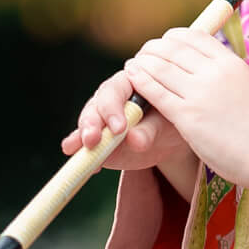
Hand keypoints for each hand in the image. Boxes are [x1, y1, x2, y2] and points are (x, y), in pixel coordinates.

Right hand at [60, 67, 188, 171]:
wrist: (169, 138)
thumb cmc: (170, 120)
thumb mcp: (166, 123)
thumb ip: (150, 130)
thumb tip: (134, 139)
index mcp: (130, 81)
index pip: (115, 90)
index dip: (113, 108)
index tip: (119, 129)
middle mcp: (110, 98)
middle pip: (95, 106)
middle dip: (91, 123)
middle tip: (92, 140)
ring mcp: (99, 119)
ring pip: (86, 125)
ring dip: (80, 138)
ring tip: (78, 150)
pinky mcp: (95, 140)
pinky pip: (84, 147)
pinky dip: (83, 156)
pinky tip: (90, 167)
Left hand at [125, 27, 248, 194]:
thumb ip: (229, 77)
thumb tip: (216, 72)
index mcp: (231, 62)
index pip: (193, 36)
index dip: (172, 39)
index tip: (163, 46)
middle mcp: (215, 71)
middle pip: (173, 47)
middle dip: (153, 49)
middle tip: (143, 56)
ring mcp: (200, 92)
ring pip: (159, 65)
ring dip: (142, 62)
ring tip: (132, 65)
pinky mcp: (189, 116)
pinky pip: (156, 91)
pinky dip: (140, 81)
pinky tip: (131, 78)